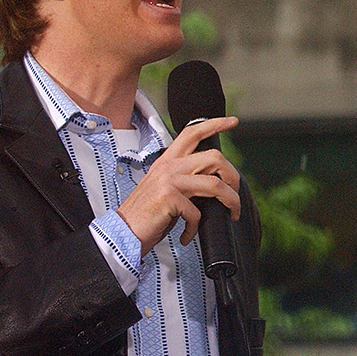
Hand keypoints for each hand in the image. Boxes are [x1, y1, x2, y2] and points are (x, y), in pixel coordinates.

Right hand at [117, 116, 240, 255]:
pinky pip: (197, 213)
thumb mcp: (166, 189)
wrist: (122, 233)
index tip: (232, 121)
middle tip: (234, 195)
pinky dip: (195, 227)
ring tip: (230, 214)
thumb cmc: (146, 214)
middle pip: (215, 158)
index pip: (192, 133)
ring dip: (230, 201)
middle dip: (233, 177)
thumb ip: (186, 179)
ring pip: (215, 184)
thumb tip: (215, 182)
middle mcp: (169, 166)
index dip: (215, 124)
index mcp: (168, 161)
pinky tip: (187, 234)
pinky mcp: (169, 197)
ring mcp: (169, 180)